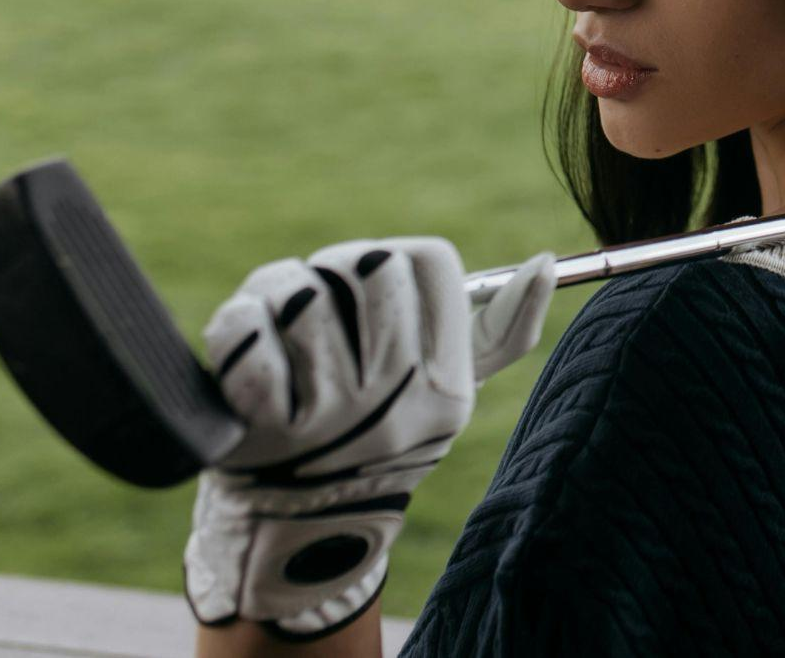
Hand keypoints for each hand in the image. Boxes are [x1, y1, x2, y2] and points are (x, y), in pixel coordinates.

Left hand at [182, 236, 554, 640]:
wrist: (297, 526)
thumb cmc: (378, 433)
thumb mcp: (447, 393)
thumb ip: (501, 331)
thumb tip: (547, 262)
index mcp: (448, 386)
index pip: (432, 261)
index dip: (393, 258)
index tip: (372, 292)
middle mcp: (396, 401)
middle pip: (368, 263)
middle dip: (332, 270)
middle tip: (321, 306)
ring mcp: (327, 415)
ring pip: (301, 293)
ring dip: (276, 293)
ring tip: (278, 327)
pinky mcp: (259, 424)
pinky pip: (246, 332)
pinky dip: (237, 327)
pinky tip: (245, 352)